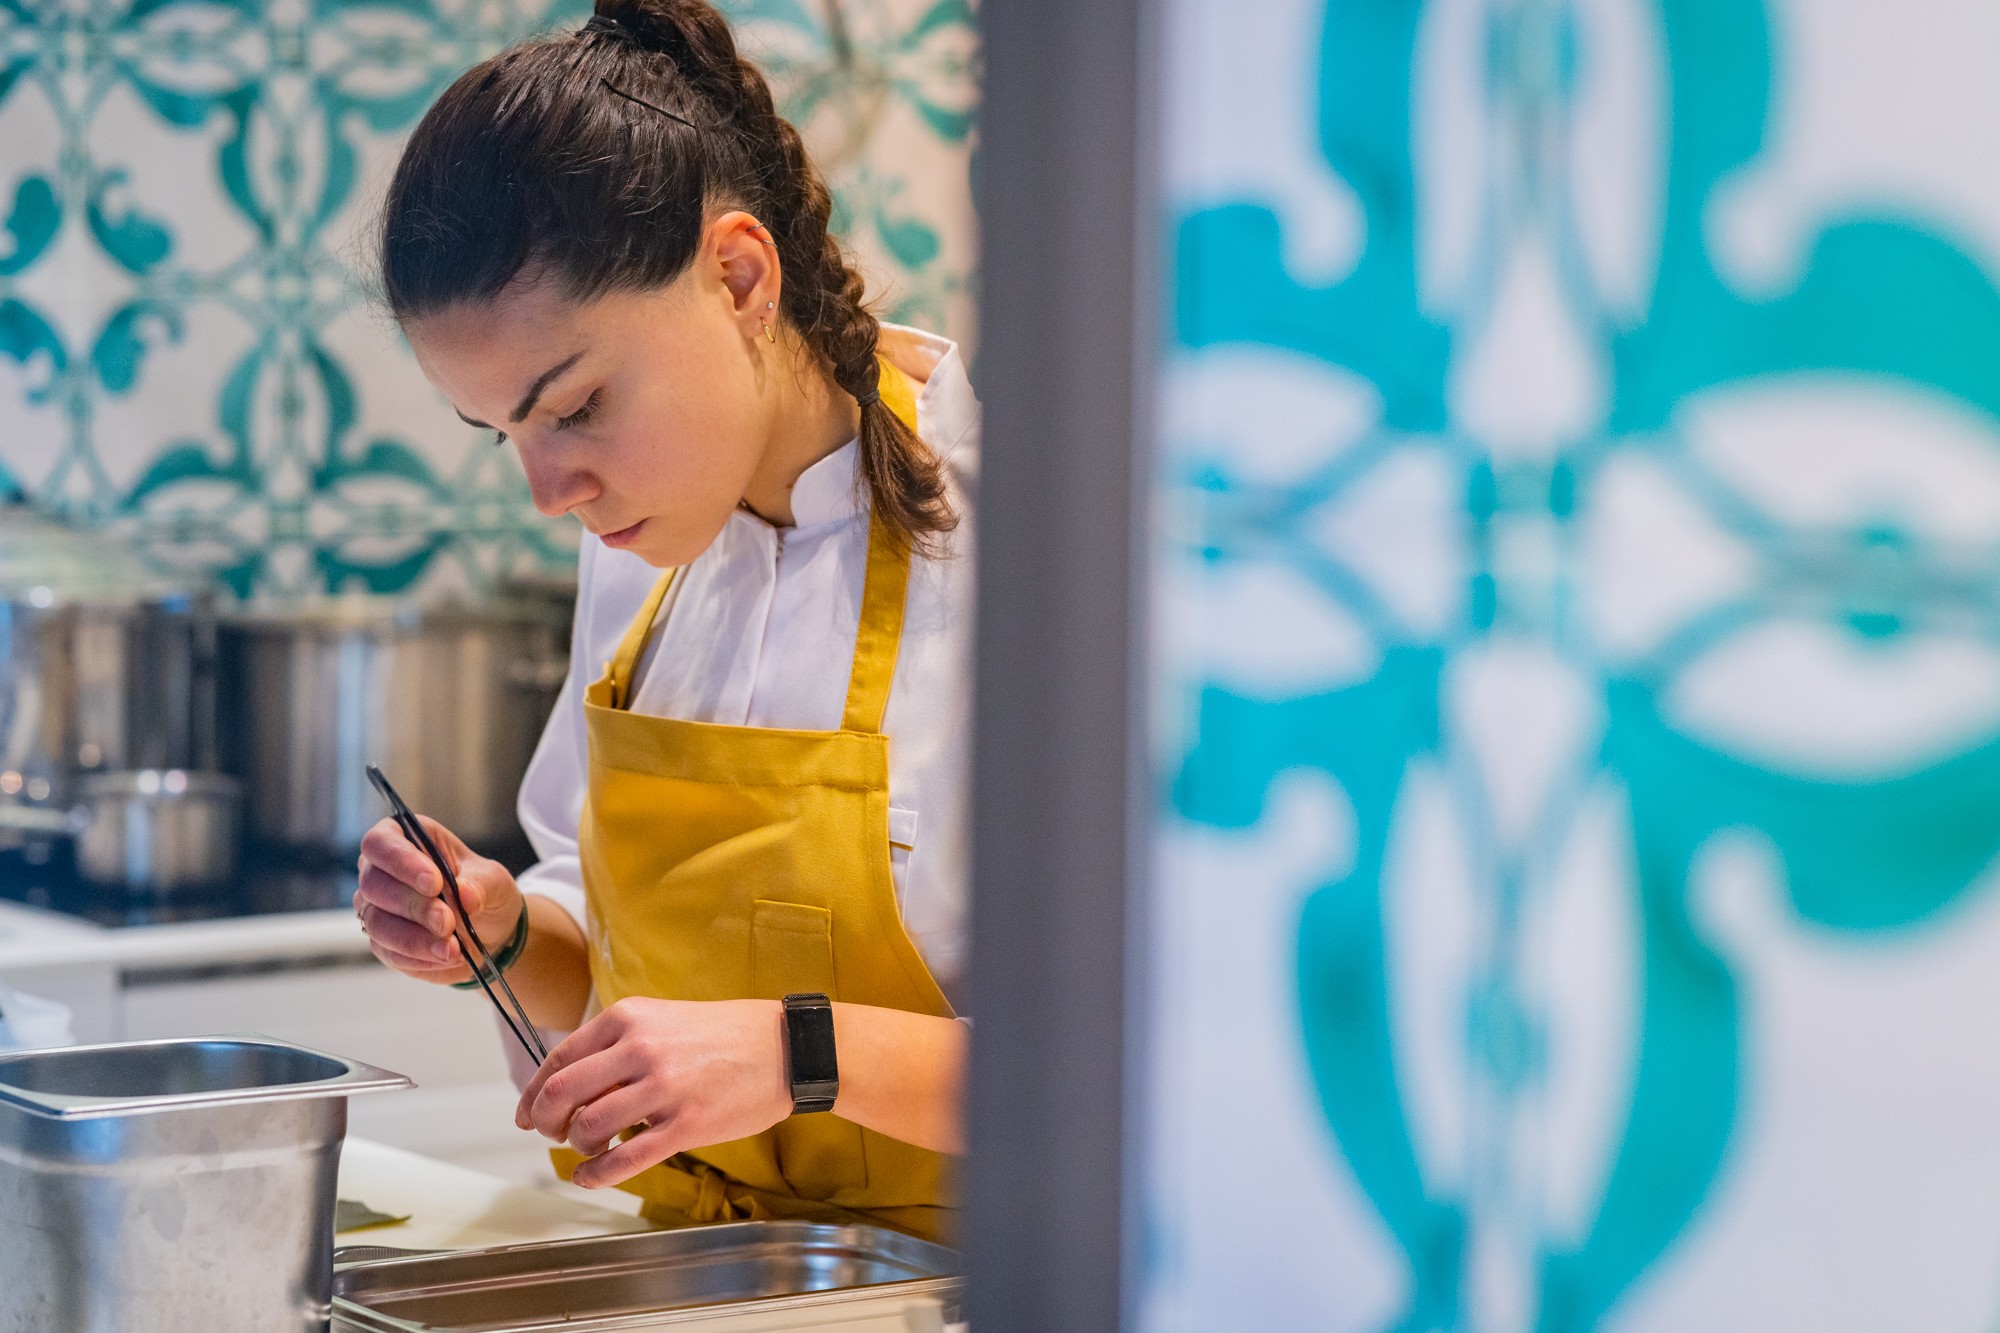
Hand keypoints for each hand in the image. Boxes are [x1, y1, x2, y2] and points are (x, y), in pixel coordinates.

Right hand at [356, 815, 522, 985]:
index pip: (381, 841)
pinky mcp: (382, 943)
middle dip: (414, 905)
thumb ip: (480, 885)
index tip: (434, 882)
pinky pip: (389, 952)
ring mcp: (376, 908)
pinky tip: (445, 957)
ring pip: (377, 923)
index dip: (401, 861)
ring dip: (416, 938)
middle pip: (373, 884)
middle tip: (448, 921)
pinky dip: (419, 957)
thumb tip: (465, 895)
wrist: (489, 930)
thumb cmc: (483, 890)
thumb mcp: (493, 881)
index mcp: (405, 839)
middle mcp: (381, 871)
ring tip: (452, 948)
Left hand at [516, 997, 791, 1188]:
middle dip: (545, 1121)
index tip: (526, 1114)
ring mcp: (663, 1088)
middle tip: (550, 1134)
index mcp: (629, 1019)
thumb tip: (574, 1081)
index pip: (558, 1058)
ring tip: (586, 1148)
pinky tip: (592, 1175)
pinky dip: (596, 1173)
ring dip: (576, 1145)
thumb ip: (619, 1043)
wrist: (786, 1047)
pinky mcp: (685, 1125)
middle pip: (561, 1093)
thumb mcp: (664, 1019)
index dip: (532, 1092)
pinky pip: (624, 1158)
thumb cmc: (726, 1034)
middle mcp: (639, 1049)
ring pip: (588, 1126)